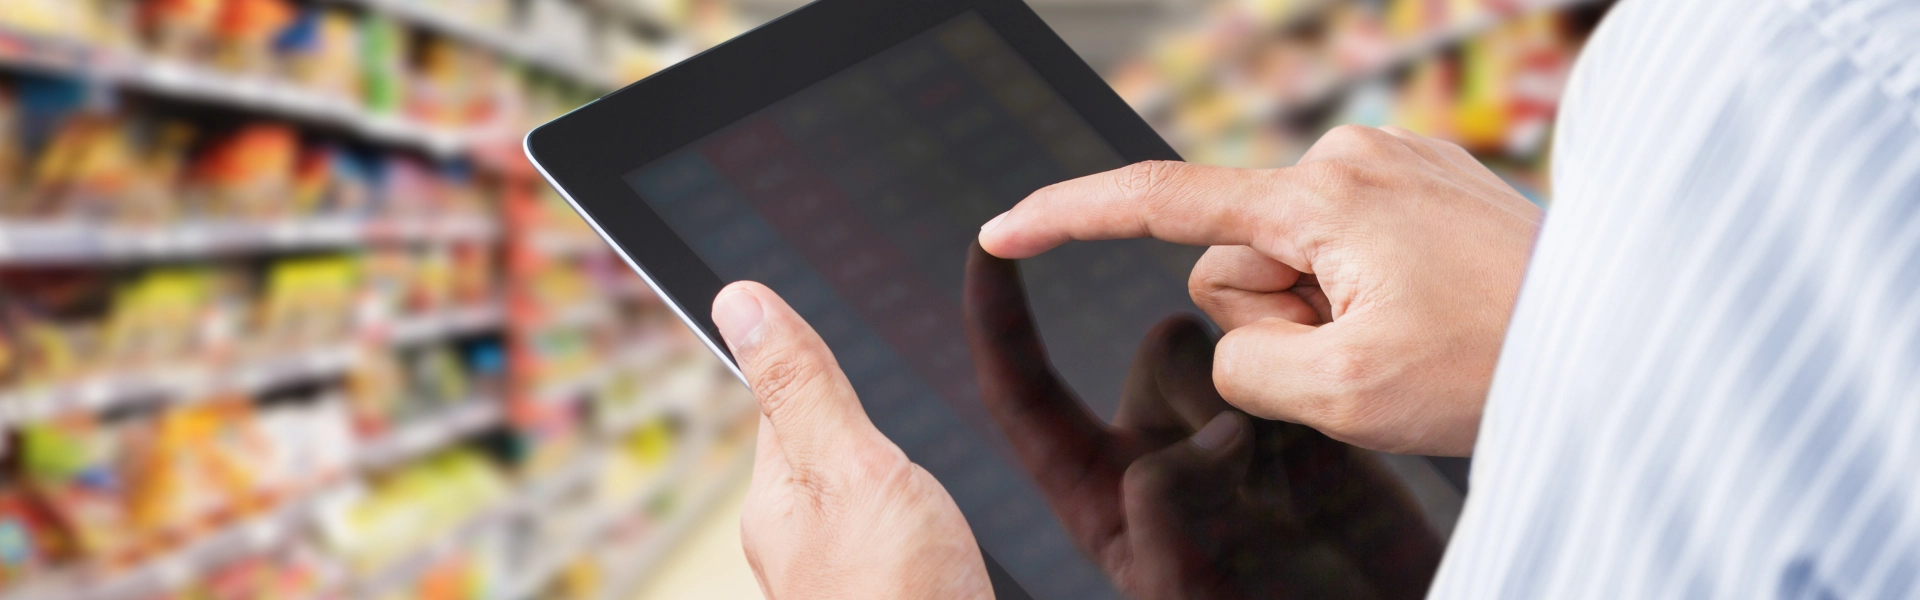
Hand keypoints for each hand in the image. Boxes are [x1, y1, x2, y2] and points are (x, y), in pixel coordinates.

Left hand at [713, 282, 990, 599]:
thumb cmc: (896, 597)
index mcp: (778, 499)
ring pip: (878, 495)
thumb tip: (738, 301)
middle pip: (835, 449)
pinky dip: (933, 517)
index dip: (813, 360)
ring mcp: (852, 575)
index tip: (836, 325)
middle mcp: (805, 542)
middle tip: (905, 378)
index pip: (784, 402)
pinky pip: (909, 537)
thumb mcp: (850, 466)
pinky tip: (953, 522)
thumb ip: (804, 386)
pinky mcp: (904, 595)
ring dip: (908, 472)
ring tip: (929, 455)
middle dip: (870, 418)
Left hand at [964, 246, 1442, 599]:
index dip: (998, 319)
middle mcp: (1158, 450)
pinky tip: (1337, 458)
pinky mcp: (1302, 419)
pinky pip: (1297, 359)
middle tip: (1253, 463)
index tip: (987, 241)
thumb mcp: (1186, 585)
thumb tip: (1216, 429)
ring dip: (1267, 382)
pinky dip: (1314, 384)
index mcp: (1099, 494)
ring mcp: (1231, 432)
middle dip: (1209, 379)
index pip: (1024, 394)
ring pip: (1237, 346)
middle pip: (1164, 348)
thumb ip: (1169, 502)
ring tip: (1304, 476)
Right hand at [979, 125, 1539, 455]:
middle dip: (1278, 319)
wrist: (1624, 335)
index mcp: (1318, 195)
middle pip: (1236, 260)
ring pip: (1291, 263)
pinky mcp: (1419, 185)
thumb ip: (1243, 364)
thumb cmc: (1496, 363)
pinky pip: (1344, 250)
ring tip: (1410, 335)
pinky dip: (1364, 294)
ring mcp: (1390, 165)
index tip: (1002, 229)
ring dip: (1326, 314)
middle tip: (1367, 355)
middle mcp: (1349, 156)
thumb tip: (1240, 333)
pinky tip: (1429, 313)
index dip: (1069, 218)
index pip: (1158, 201)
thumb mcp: (1341, 394)